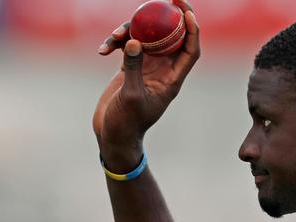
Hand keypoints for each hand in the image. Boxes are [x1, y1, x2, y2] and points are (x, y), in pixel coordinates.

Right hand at [92, 0, 199, 168]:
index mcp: (171, 80)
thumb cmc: (126, 123)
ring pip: (146, 39)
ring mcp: (146, 68)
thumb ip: (133, 69)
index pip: (190, 50)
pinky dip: (116, 43)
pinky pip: (128, 46)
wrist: (113, 136)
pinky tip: (103, 50)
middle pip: (170, 38)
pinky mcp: (130, 68)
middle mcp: (162, 72)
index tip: (186, 11)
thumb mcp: (130, 96)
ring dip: (131, 31)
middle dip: (166, 18)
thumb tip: (136, 42)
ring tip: (113, 36)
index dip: (192, 30)